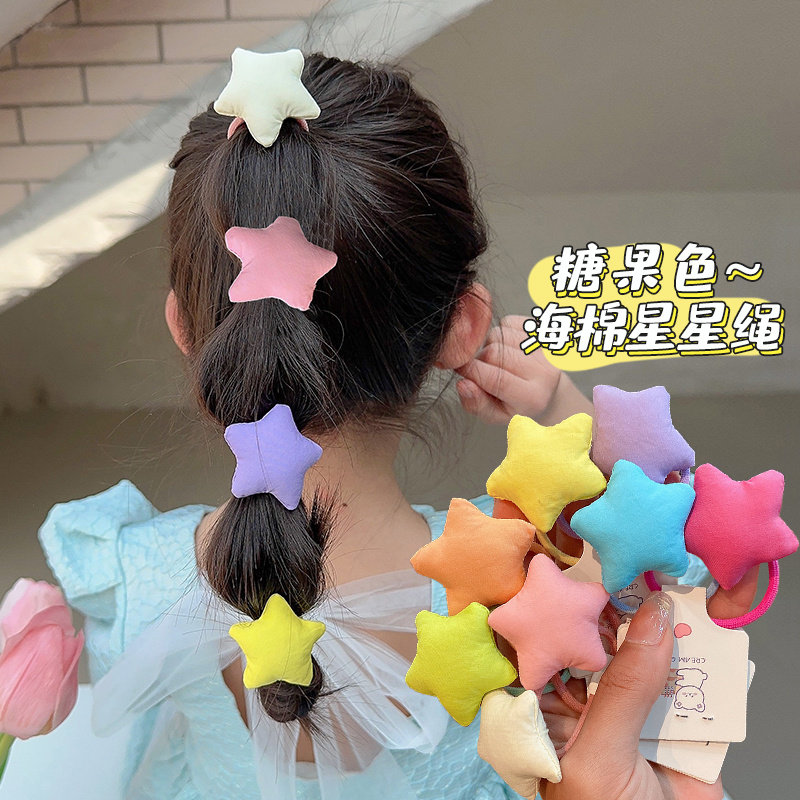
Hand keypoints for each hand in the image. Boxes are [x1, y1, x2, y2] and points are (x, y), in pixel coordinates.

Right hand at [453, 316, 589, 425]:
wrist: (550, 393)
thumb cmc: (520, 406)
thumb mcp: (495, 415)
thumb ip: (477, 404)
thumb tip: (463, 384)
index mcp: (533, 397)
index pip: (495, 379)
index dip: (470, 371)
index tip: (458, 368)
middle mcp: (544, 372)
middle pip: (494, 353)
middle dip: (479, 360)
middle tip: (482, 371)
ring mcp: (545, 350)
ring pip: (499, 335)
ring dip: (490, 346)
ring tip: (497, 361)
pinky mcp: (544, 333)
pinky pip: (509, 323)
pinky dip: (501, 332)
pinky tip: (507, 347)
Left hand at [540, 574, 758, 799]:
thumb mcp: (599, 754)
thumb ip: (625, 684)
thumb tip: (653, 614)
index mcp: (545, 706)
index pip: (540, 638)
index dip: (549, 595)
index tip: (561, 549)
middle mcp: (587, 699)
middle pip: (600, 637)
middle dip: (618, 601)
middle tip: (636, 556)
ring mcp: (636, 709)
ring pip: (650, 652)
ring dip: (667, 621)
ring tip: (675, 580)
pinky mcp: (682, 724)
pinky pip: (694, 681)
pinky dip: (707, 656)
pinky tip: (711, 624)